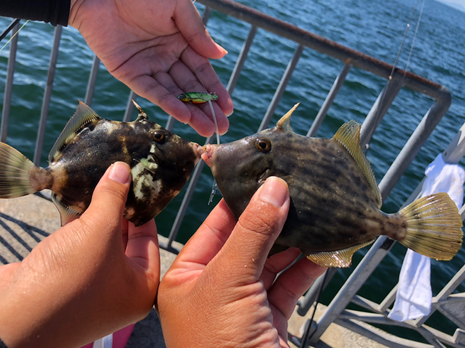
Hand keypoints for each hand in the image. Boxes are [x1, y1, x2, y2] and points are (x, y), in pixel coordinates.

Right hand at [0, 162, 159, 347]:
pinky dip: (72, 225)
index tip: (136, 182)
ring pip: (96, 241)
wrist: (10, 317)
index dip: (142, 208)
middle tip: (114, 176)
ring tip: (93, 180)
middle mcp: (117, 291)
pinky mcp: (62, 280)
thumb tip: (123, 170)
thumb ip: (112, 198)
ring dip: (92, 213)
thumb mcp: (99, 231)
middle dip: (116, 207)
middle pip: (123, 239)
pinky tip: (69, 199)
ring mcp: (88, 287)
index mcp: (140, 288)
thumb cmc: (69, 277)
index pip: (148, 240)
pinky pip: (74, 245)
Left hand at [69, 0, 232, 136]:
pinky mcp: (128, 72)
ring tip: (207, 129)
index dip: (215, 90)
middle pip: (190, 87)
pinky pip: (151, 90)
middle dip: (206, 108)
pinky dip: (167, 103)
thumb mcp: (177, 4)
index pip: (201, 70)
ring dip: (190, 111)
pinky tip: (184, 115)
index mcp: (180, 40)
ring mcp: (147, 66)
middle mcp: (166, 56)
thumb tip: (220, 56)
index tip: (228, 108)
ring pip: (173, 93)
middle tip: (222, 127)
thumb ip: (197, 32)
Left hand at [157, 177, 326, 346]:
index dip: (239, 200)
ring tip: (313, 212)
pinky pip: (288, 284)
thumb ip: (253, 232)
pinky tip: (322, 247)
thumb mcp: (231, 280)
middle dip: (271, 218)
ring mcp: (242, 305)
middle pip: (245, 241)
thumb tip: (274, 188)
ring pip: (270, 261)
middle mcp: (212, 288)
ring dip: (293, 240)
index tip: (263, 176)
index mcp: (186, 277)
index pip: (214, 227)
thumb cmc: (219, 343)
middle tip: (295, 189)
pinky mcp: (269, 319)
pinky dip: (306, 266)